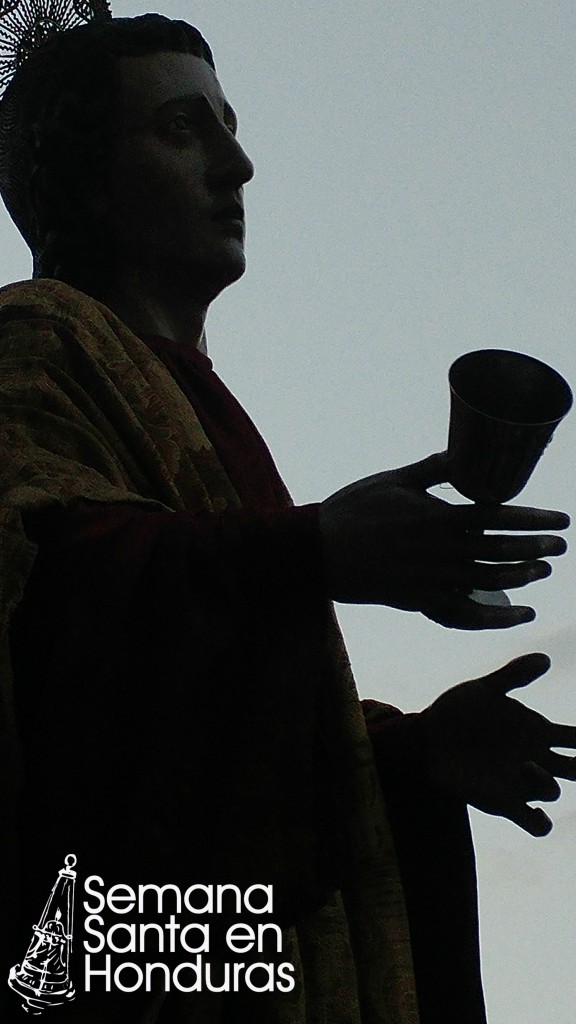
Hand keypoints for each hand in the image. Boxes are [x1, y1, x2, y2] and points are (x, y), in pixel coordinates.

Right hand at [319, 452, 568, 628]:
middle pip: (499, 550)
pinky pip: (466, 611)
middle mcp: (440, 549)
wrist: (319, 552)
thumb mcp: (393, 480)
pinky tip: (517, 614)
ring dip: (520, 576)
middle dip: (536, 548)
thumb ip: (433, 469)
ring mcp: (432, 578)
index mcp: (437, 516)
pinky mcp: (421, 599)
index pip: (496, 517)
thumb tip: (464, 450)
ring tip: (542, 572)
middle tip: (561, 546)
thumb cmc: (354, 510)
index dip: (533, 519)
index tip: (561, 520)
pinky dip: (495, 615)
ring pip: (487, 580)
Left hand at [422, 653, 575, 834]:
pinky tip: (536, 814)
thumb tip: (546, 658)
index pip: (572, 738)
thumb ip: (514, 675)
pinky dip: (541, 823)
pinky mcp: (502, 802)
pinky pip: (534, 824)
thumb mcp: (485, 689)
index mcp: (533, 731)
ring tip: (525, 766)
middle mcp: (531, 758)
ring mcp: (517, 781)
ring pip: (552, 791)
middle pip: (572, 769)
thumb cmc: (456, 711)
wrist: (426, 738)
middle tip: (573, 763)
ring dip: (545, 783)